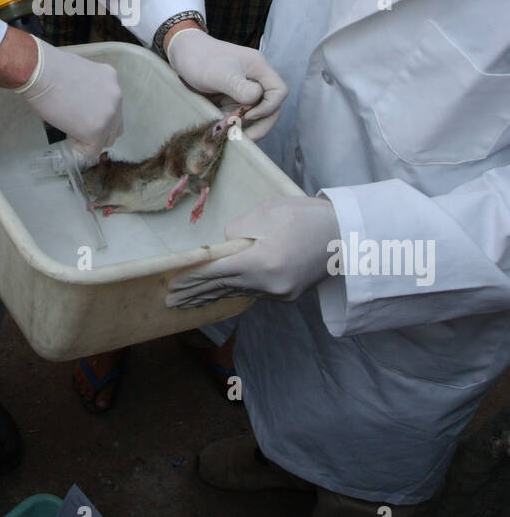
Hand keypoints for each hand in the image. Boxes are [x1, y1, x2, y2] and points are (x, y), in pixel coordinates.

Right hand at [16, 37, 122, 157]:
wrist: (41, 73)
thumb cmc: (49, 69)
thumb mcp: (78, 71)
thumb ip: (89, 88)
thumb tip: (83, 103)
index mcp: (110, 78)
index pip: (110, 105)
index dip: (93, 112)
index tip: (76, 109)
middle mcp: (116, 96)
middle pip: (115, 125)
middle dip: (96, 128)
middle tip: (75, 122)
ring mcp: (109, 114)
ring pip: (106, 140)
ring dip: (89, 138)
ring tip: (69, 125)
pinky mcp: (97, 131)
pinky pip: (92, 150)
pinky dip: (78, 145)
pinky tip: (66, 130)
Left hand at [165, 29, 286, 140]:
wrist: (182, 54)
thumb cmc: (200, 58)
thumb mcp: (219, 73)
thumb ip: (238, 86)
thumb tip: (256, 98)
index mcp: (258, 68)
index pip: (279, 91)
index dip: (268, 107)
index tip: (248, 114)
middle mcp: (255, 80)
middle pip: (271, 107)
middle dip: (260, 125)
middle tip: (244, 138)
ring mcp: (244, 90)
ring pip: (255, 115)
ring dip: (244, 127)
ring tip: (228, 135)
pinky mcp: (233, 99)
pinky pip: (240, 116)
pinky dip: (233, 125)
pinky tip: (223, 131)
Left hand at [165, 197, 337, 307]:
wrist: (347, 235)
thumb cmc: (306, 216)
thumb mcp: (267, 212)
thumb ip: (238, 231)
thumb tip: (224, 247)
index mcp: (263, 261)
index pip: (217, 272)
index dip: (193, 277)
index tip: (172, 282)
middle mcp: (270, 284)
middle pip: (223, 288)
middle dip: (195, 293)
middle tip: (169, 300)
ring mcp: (279, 294)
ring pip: (237, 293)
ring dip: (210, 297)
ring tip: (186, 304)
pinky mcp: (286, 296)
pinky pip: (252, 293)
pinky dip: (231, 293)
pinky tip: (217, 296)